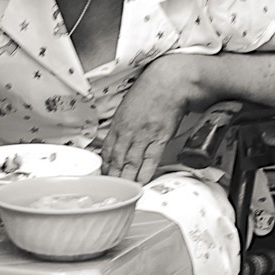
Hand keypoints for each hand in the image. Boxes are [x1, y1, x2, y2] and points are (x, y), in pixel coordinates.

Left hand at [100, 58, 197, 183]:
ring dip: (127, 178)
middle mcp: (129, 130)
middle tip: (111, 189)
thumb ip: (122, 124)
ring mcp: (144, 135)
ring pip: (131, 163)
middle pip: (117, 160)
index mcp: (119, 122)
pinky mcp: (160, 138)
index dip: (105, 165)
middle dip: (113, 176)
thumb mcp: (128, 106)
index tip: (104, 175)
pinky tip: (141, 182)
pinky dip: (145, 173)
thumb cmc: (151, 90)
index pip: (107, 150)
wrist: (170, 83)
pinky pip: (150, 160)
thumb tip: (118, 139)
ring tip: (124, 191)